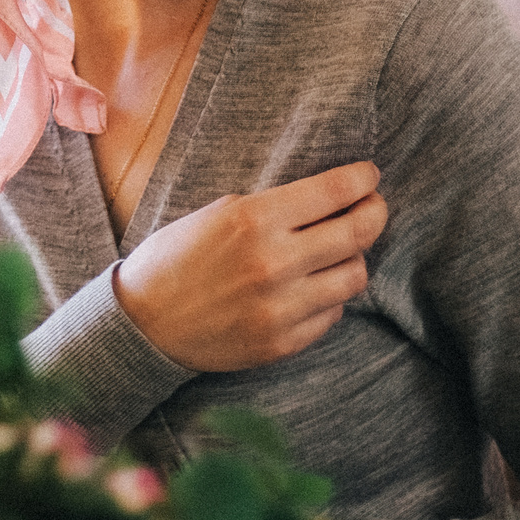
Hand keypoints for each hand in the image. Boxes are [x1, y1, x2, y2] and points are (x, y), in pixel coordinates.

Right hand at [115, 162, 387, 371]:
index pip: (336, 191)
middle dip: (374, 212)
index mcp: (254, 219)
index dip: (363, 179)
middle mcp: (274, 263)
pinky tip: (310, 286)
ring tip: (339, 251)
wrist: (144, 323)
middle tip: (372, 207)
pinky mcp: (283, 343)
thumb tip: (332, 197)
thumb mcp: (220, 212)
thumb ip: (275, 206)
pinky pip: (332, 314)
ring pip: (354, 276)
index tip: (368, 176)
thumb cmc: (178, 258)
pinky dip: (328, 296)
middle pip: (358, 232)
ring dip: (353, 258)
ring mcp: (281, 308)